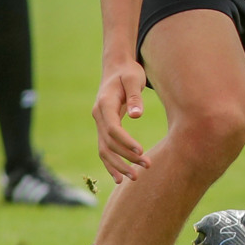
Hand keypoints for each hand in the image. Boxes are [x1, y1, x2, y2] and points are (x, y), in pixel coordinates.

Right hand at [92, 59, 148, 181]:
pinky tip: (119, 177)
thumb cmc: (129, 72)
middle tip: (146, 166)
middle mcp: (98, 115)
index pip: (112, 129)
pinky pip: (104, 148)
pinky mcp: (104, 126)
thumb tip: (137, 115)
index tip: (141, 151)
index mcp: (104, 104)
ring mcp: (99, 122)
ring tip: (135, 177)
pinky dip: (110, 163)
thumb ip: (135, 97)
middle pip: (108, 143)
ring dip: (118, 165)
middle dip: (126, 157)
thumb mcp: (134, 79)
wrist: (117, 67)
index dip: (125, 142)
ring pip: (104, 149)